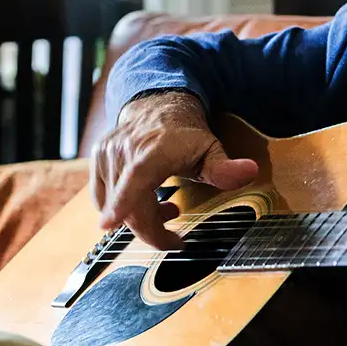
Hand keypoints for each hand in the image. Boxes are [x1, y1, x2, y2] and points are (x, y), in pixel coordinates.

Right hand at [91, 92, 258, 248]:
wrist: (158, 106)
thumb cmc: (185, 132)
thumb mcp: (211, 149)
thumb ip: (226, 168)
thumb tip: (250, 171)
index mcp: (153, 150)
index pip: (135, 178)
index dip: (122, 203)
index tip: (109, 224)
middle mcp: (125, 151)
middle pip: (129, 206)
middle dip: (152, 231)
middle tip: (175, 239)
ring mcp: (107, 156)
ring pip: (115, 206)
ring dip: (141, 218)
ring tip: (167, 207)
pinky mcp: (97, 162)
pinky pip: (102, 199)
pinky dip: (123, 208)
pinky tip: (145, 201)